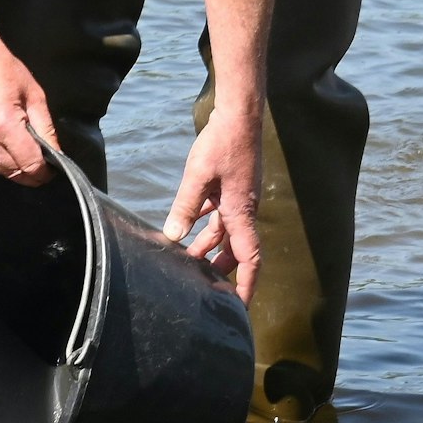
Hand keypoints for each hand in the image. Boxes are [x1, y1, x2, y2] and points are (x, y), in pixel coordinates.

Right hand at [0, 32, 59, 184]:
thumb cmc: (2, 68)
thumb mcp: (34, 95)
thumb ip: (46, 129)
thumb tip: (57, 156)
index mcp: (4, 124)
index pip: (29, 166)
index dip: (42, 173)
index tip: (48, 171)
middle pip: (10, 172)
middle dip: (26, 172)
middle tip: (34, 162)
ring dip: (4, 167)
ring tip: (11, 149)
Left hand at [162, 108, 262, 302]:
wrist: (238, 117)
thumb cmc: (221, 144)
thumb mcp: (198, 176)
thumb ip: (185, 206)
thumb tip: (173, 235)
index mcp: (241, 212)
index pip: (249, 258)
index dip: (246, 283)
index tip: (240, 305)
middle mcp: (244, 209)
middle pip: (237, 249)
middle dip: (223, 269)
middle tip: (206, 287)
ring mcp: (238, 198)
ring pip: (225, 231)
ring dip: (210, 245)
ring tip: (190, 260)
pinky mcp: (231, 187)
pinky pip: (219, 212)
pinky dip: (206, 222)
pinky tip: (189, 225)